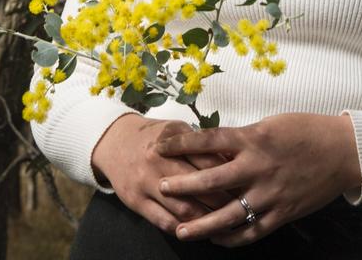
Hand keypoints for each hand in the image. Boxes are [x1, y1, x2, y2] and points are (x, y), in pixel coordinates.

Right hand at [90, 114, 232, 234]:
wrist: (115, 143)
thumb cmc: (155, 136)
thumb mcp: (177, 130)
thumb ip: (200, 144)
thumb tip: (232, 160)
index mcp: (173, 140)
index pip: (208, 161)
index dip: (230, 174)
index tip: (246, 183)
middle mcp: (159, 162)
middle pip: (199, 188)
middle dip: (223, 201)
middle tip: (243, 207)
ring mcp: (147, 184)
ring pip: (183, 209)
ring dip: (206, 221)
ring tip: (224, 224)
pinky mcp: (136, 203)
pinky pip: (164, 222)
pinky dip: (183, 229)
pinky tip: (197, 231)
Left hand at [155, 112, 361, 246]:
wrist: (342, 151)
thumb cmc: (306, 130)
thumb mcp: (271, 124)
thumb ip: (244, 138)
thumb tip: (216, 148)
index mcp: (254, 138)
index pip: (209, 140)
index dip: (182, 143)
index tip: (160, 145)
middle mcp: (258, 167)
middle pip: (212, 179)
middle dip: (184, 186)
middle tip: (162, 188)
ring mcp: (269, 194)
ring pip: (228, 214)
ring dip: (201, 225)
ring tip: (180, 230)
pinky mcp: (282, 213)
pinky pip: (251, 231)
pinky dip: (232, 238)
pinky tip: (217, 241)